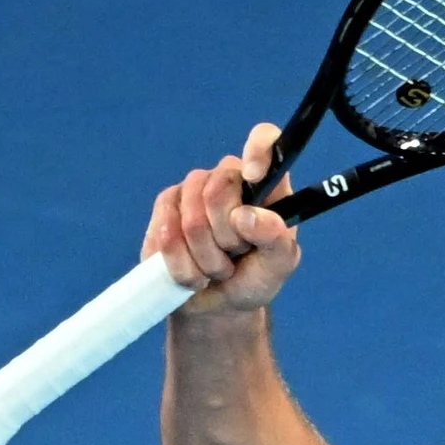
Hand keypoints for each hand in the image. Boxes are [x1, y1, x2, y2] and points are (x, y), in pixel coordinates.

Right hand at [143, 121, 298, 316]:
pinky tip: (193, 272)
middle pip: (218, 189)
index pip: (265, 139)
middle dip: (227, 238)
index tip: (254, 177)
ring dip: (206, 259)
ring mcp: (193, 190)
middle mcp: (228, 179)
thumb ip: (277, 239)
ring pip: (191, 219)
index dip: (257, 150)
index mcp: (266, 184)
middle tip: (236, 255)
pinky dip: (183, 265)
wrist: (217, 305)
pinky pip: (166, 234)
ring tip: (217, 268)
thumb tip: (247, 215)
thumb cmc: (254, 278)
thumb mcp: (279, 266)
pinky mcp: (165, 209)